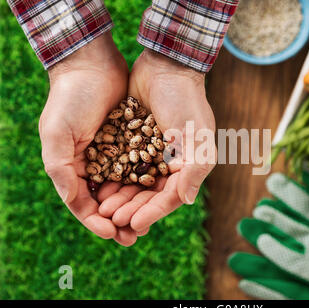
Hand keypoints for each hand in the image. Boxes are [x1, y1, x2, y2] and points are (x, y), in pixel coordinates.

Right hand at [39, 33, 136, 245]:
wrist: (92, 64)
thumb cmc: (70, 98)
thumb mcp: (57, 134)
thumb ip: (61, 170)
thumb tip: (74, 203)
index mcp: (74, 167)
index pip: (85, 204)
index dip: (97, 222)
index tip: (112, 234)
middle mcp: (95, 164)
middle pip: (110, 200)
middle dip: (121, 218)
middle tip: (134, 236)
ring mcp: (116, 153)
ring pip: (128, 187)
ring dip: (137, 205)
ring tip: (147, 222)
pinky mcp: (135, 140)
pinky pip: (143, 167)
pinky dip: (148, 182)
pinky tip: (158, 194)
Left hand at [98, 49, 215, 232]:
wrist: (165, 67)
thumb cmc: (185, 102)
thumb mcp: (195, 137)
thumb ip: (193, 170)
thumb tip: (186, 201)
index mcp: (187, 165)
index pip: (168, 197)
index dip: (151, 212)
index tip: (133, 223)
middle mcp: (169, 162)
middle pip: (148, 193)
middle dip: (131, 207)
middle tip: (112, 219)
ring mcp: (150, 151)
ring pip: (132, 181)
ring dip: (119, 196)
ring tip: (102, 207)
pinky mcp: (133, 139)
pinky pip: (120, 164)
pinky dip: (110, 176)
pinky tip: (97, 185)